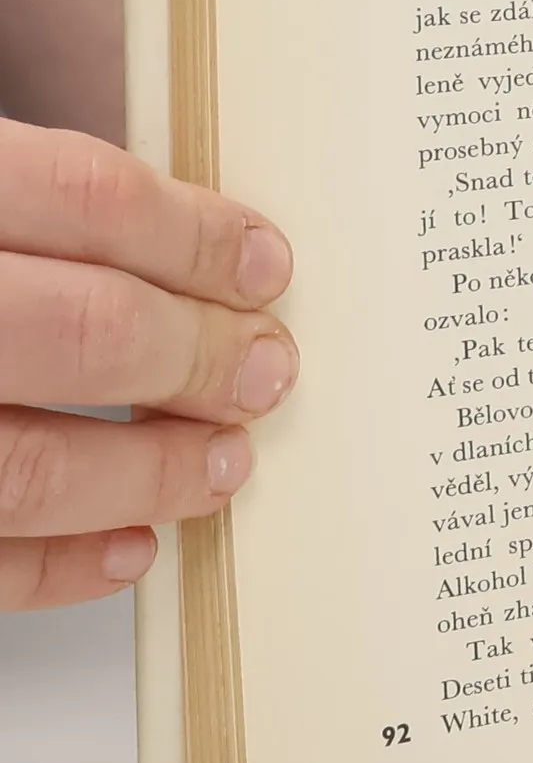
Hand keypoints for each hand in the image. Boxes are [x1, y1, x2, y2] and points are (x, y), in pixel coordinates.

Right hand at [0, 121, 297, 611]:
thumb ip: (34, 214)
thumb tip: (194, 248)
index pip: (88, 198)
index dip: (197, 236)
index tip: (267, 265)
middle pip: (87, 330)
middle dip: (202, 358)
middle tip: (268, 373)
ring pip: (33, 463)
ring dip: (153, 472)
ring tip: (225, 464)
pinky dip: (63, 564)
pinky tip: (132, 544)